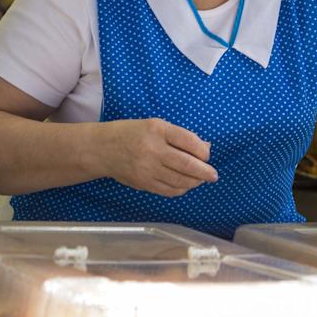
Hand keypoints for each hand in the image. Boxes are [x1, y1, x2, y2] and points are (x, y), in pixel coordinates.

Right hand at [100, 118, 217, 196]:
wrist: (103, 149)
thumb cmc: (132, 133)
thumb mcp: (155, 125)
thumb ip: (180, 136)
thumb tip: (205, 148)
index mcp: (157, 130)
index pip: (189, 141)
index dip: (203, 152)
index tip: (207, 155)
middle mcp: (153, 149)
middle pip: (187, 165)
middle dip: (205, 172)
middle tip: (213, 175)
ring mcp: (148, 169)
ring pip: (180, 180)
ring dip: (195, 182)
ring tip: (200, 180)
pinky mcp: (144, 183)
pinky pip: (169, 190)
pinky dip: (181, 189)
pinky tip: (185, 185)